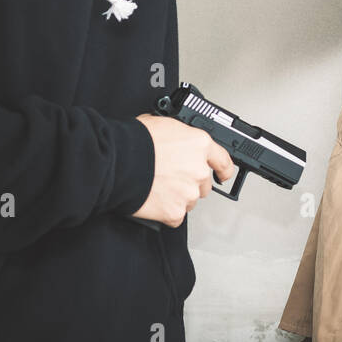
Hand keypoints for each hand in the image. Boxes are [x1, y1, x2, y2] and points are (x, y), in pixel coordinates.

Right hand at [132, 113, 236, 227]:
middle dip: (191, 183)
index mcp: (199, 144)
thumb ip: (180, 137)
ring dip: (178, 197)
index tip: (223, 175)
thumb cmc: (134, 140)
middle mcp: (199, 169)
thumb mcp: (163, 124)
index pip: (224, 160)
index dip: (223, 170)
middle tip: (171, 178)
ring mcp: (189, 192)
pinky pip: (175, 216)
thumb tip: (178, 141)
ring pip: (190, 201)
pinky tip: (155, 200)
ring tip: (159, 188)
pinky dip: (166, 212)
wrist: (117, 161)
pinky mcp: (175, 211)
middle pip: (204, 184)